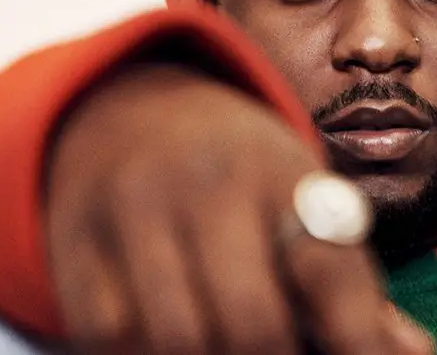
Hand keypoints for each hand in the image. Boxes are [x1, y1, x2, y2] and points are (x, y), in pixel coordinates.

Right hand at [46, 64, 432, 353]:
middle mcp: (208, 185)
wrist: (122, 106)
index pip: (330, 266)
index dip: (361, 341)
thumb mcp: (298, 200)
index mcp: (281, 173)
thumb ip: (349, 285)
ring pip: (175, 338)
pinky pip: (107, 334)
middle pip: (251, 321)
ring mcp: (134, 211)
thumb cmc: (233, 175)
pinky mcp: (75, 241)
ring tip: (232, 353)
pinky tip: (172, 347)